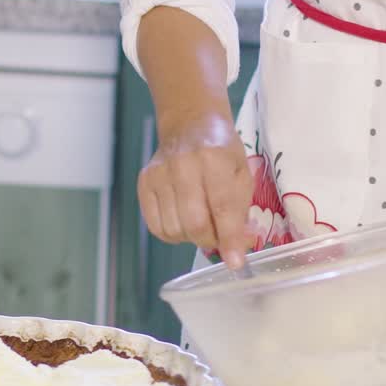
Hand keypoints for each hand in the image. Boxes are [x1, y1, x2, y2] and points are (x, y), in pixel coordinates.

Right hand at [137, 109, 252, 269]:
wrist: (189, 123)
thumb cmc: (222, 150)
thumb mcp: (241, 174)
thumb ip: (240, 211)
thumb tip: (239, 249)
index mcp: (214, 158)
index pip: (222, 208)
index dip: (229, 239)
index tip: (236, 262)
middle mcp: (183, 165)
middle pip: (194, 223)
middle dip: (210, 240)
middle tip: (218, 237)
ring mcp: (159, 174)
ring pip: (174, 229)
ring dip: (191, 237)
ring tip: (200, 222)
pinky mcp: (144, 182)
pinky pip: (156, 226)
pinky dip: (172, 233)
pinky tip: (182, 220)